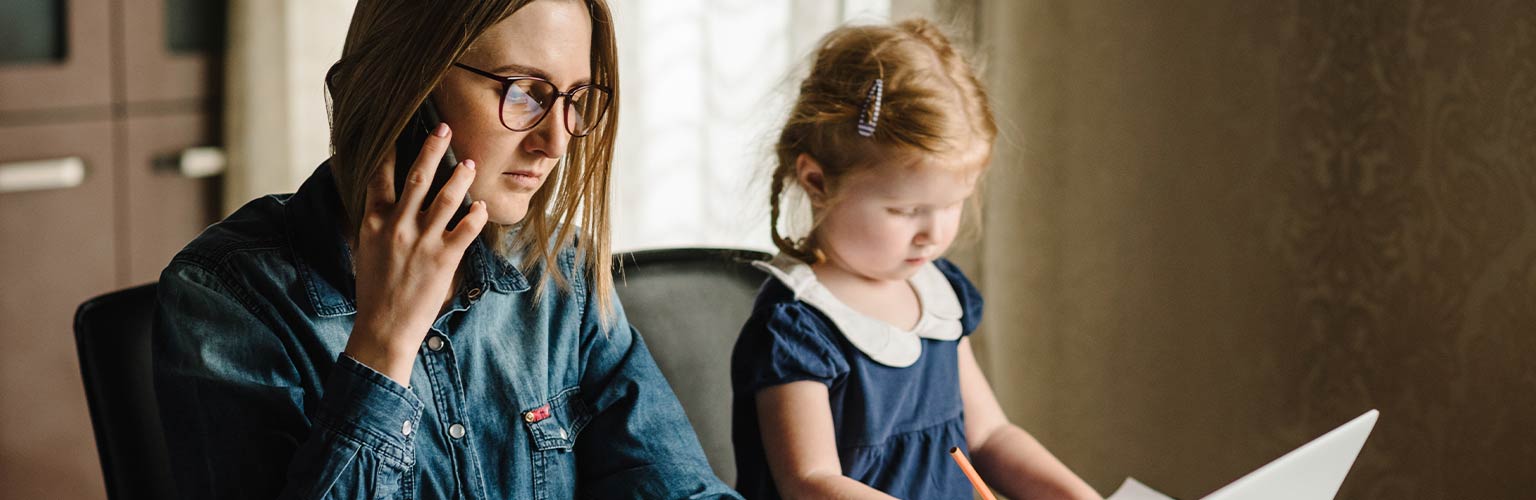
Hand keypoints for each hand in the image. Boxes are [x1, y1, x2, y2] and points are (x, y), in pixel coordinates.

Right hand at [343, 123, 487, 385]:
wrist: (383, 329)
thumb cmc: (374, 291)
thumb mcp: (367, 251)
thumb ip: (378, 224)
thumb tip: (384, 203)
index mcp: (373, 223)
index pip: (379, 178)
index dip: (390, 152)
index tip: (397, 128)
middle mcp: (397, 228)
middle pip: (417, 179)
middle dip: (432, 150)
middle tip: (445, 128)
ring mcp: (421, 242)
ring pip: (445, 199)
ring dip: (460, 178)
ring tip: (470, 163)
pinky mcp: (444, 259)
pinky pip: (466, 229)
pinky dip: (476, 215)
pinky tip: (481, 206)